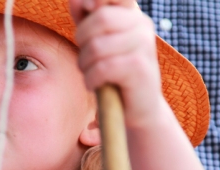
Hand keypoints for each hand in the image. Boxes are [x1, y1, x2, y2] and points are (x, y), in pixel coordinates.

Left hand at [69, 0, 166, 128]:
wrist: (134, 108)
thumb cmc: (112, 74)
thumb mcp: (97, 43)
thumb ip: (86, 20)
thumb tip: (75, 0)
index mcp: (132, 15)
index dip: (94, 0)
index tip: (87, 11)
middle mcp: (142, 25)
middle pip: (100, 18)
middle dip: (82, 42)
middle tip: (86, 60)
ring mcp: (144, 45)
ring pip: (97, 46)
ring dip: (85, 65)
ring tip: (92, 76)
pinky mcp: (140, 68)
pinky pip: (103, 67)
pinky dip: (92, 79)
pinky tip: (96, 86)